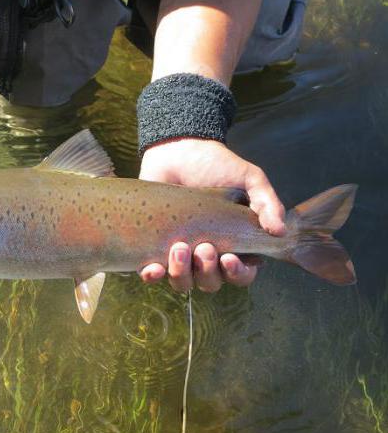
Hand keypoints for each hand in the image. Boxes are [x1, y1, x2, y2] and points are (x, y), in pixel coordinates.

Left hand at [138, 138, 284, 292]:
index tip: (229, 258)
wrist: (178, 150)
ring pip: (182, 282)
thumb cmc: (217, 165)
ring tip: (179, 248)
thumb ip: (267, 203)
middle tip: (205, 247)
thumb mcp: (250, 179)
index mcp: (233, 244)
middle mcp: (206, 254)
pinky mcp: (153, 245)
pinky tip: (154, 268)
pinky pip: (152, 273)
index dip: (238, 274)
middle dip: (208, 271)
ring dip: (182, 273)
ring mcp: (179, 252)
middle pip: (211, 283)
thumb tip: (280, 232)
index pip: (241, 275)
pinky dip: (153, 276)